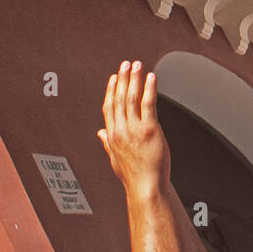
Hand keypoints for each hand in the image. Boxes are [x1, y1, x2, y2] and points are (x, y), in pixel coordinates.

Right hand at [97, 62, 169, 200]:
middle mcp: (120, 130)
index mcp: (112, 136)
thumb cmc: (134, 176)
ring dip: (134, 79)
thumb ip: (107, 144)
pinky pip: (148, 104)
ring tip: (138, 65)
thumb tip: (100, 133)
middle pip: (119, 98)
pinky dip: (149, 88)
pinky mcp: (150, 130)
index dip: (111, 90)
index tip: (114, 77)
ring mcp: (134, 129)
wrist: (146, 188)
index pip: (109, 107)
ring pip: (131, 98)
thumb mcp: (115, 160)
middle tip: (126, 64)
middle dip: (123, 79)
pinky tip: (152, 77)